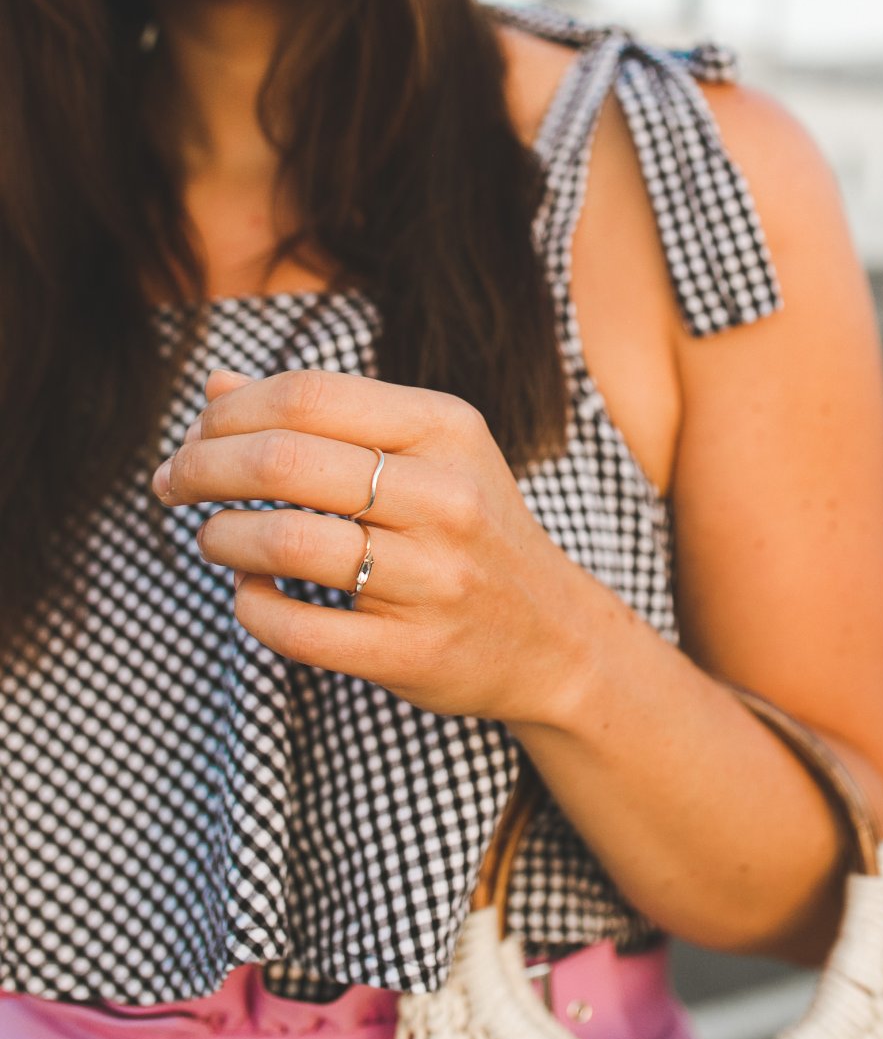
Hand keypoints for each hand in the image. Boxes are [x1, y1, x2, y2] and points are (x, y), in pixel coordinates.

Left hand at [151, 367, 583, 724]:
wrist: (554, 635)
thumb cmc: (469, 527)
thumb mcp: (424, 451)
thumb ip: (325, 414)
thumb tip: (217, 384)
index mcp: (446, 429)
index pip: (307, 396)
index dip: (229, 413)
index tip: (195, 436)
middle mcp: (446, 497)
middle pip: (284, 461)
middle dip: (202, 467)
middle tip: (173, 483)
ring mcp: (433, 579)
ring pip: (282, 541)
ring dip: (220, 536)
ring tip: (214, 537)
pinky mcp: (412, 653)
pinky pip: (295, 628)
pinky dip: (250, 605)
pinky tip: (250, 591)